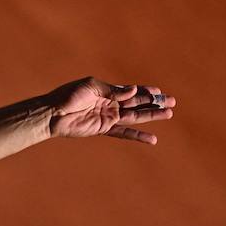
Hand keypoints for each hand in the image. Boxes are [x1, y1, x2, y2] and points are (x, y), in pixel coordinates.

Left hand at [46, 77, 176, 144]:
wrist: (54, 113)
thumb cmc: (69, 96)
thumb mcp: (92, 86)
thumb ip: (113, 90)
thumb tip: (134, 90)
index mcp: (108, 91)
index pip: (131, 91)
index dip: (145, 91)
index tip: (159, 91)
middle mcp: (111, 104)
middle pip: (137, 103)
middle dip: (154, 102)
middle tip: (172, 102)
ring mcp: (109, 117)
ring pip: (135, 116)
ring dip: (151, 115)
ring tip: (169, 114)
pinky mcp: (104, 129)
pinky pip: (124, 133)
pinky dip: (138, 135)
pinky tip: (152, 139)